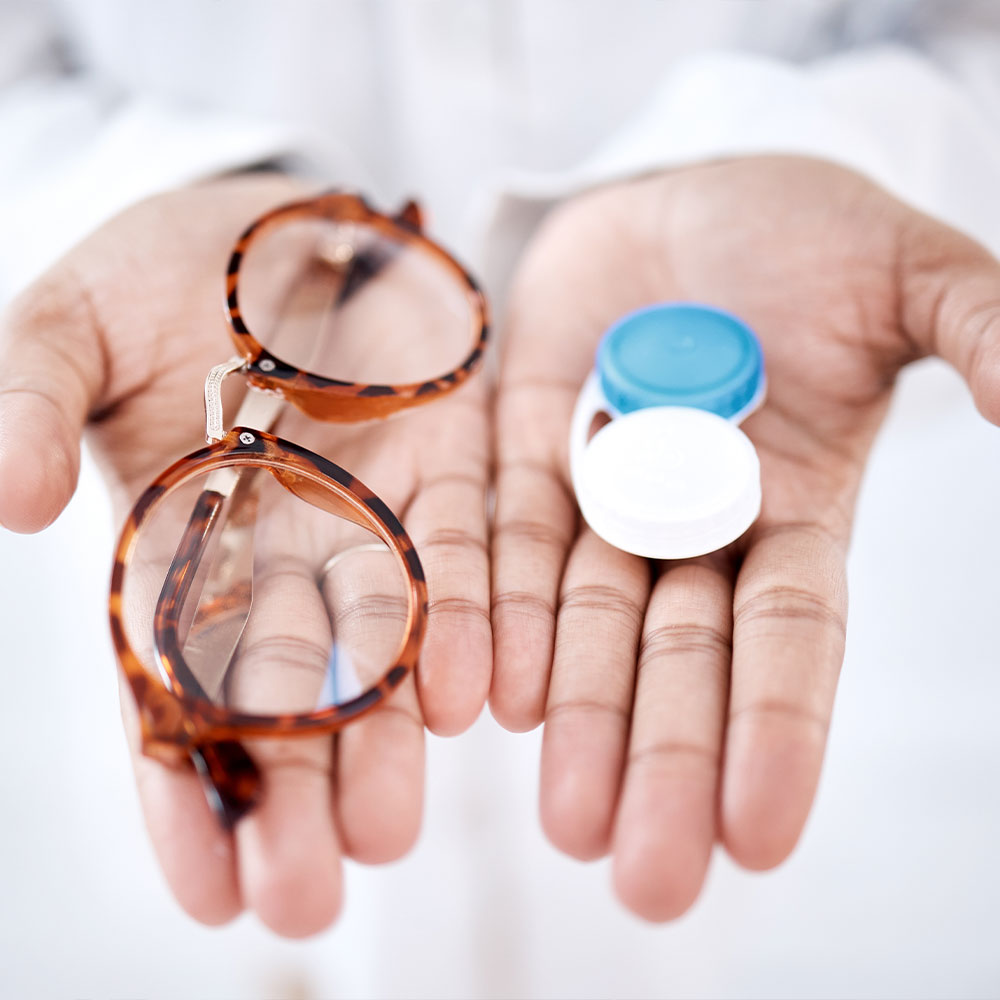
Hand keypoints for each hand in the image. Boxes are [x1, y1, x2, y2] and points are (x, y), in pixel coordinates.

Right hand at [0, 175, 491, 935]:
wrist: (285, 219)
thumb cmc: (161, 271)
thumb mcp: (65, 326)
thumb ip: (24, 401)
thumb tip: (8, 499)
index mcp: (182, 549)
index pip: (175, 695)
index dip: (183, 793)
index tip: (206, 894)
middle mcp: (283, 554)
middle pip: (288, 695)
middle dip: (294, 796)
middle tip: (308, 896)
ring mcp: (372, 515)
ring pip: (379, 647)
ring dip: (385, 737)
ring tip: (389, 828)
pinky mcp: (450, 465)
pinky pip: (459, 555)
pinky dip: (463, 621)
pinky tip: (466, 697)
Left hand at [491, 156, 999, 919]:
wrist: (680, 195)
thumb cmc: (799, 230)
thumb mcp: (904, 275)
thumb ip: (977, 332)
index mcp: (787, 502)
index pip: (787, 634)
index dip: (777, 728)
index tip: (762, 836)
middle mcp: (685, 516)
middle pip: (673, 654)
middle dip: (663, 760)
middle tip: (645, 879)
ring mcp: (593, 485)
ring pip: (577, 615)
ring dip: (569, 713)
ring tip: (563, 817)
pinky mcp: (513, 441)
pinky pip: (494, 534)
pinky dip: (485, 608)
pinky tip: (479, 695)